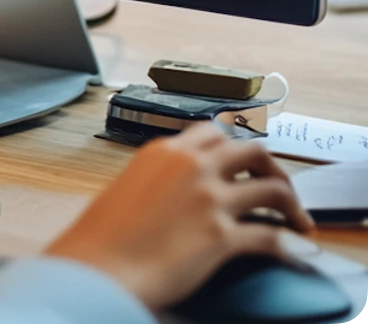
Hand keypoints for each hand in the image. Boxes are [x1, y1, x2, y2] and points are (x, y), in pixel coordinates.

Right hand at [45, 123, 313, 309]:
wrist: (99, 264)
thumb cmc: (104, 233)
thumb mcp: (129, 185)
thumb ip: (159, 177)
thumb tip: (177, 189)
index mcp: (164, 151)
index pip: (214, 133)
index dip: (237, 148)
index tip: (248, 162)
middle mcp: (190, 166)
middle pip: (251, 150)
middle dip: (273, 167)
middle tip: (280, 188)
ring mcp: (207, 198)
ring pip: (272, 187)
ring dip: (292, 204)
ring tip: (298, 221)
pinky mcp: (220, 236)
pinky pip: (270, 235)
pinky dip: (284, 243)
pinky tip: (285, 251)